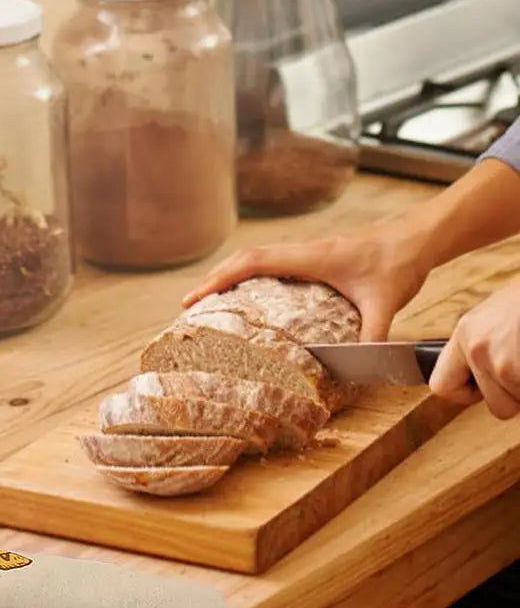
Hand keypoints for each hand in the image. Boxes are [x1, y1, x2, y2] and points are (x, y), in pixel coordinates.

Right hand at [182, 219, 432, 341]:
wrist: (416, 238)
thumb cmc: (399, 263)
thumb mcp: (385, 304)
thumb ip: (372, 337)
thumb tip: (360, 369)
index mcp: (310, 257)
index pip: (253, 262)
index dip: (221, 278)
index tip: (197, 296)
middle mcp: (302, 250)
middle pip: (245, 257)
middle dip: (215, 278)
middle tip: (191, 302)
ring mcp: (306, 250)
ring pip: (256, 256)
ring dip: (230, 272)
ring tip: (211, 296)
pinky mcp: (313, 254)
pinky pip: (270, 260)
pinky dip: (249, 271)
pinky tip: (249, 291)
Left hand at [430, 280, 519, 418]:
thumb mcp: (494, 317)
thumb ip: (480, 346)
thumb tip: (476, 378)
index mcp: (466, 334)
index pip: (441, 386)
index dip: (465, 394)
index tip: (481, 389)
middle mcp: (478, 349)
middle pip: (495, 405)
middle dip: (513, 395)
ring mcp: (504, 363)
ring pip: (516, 404)